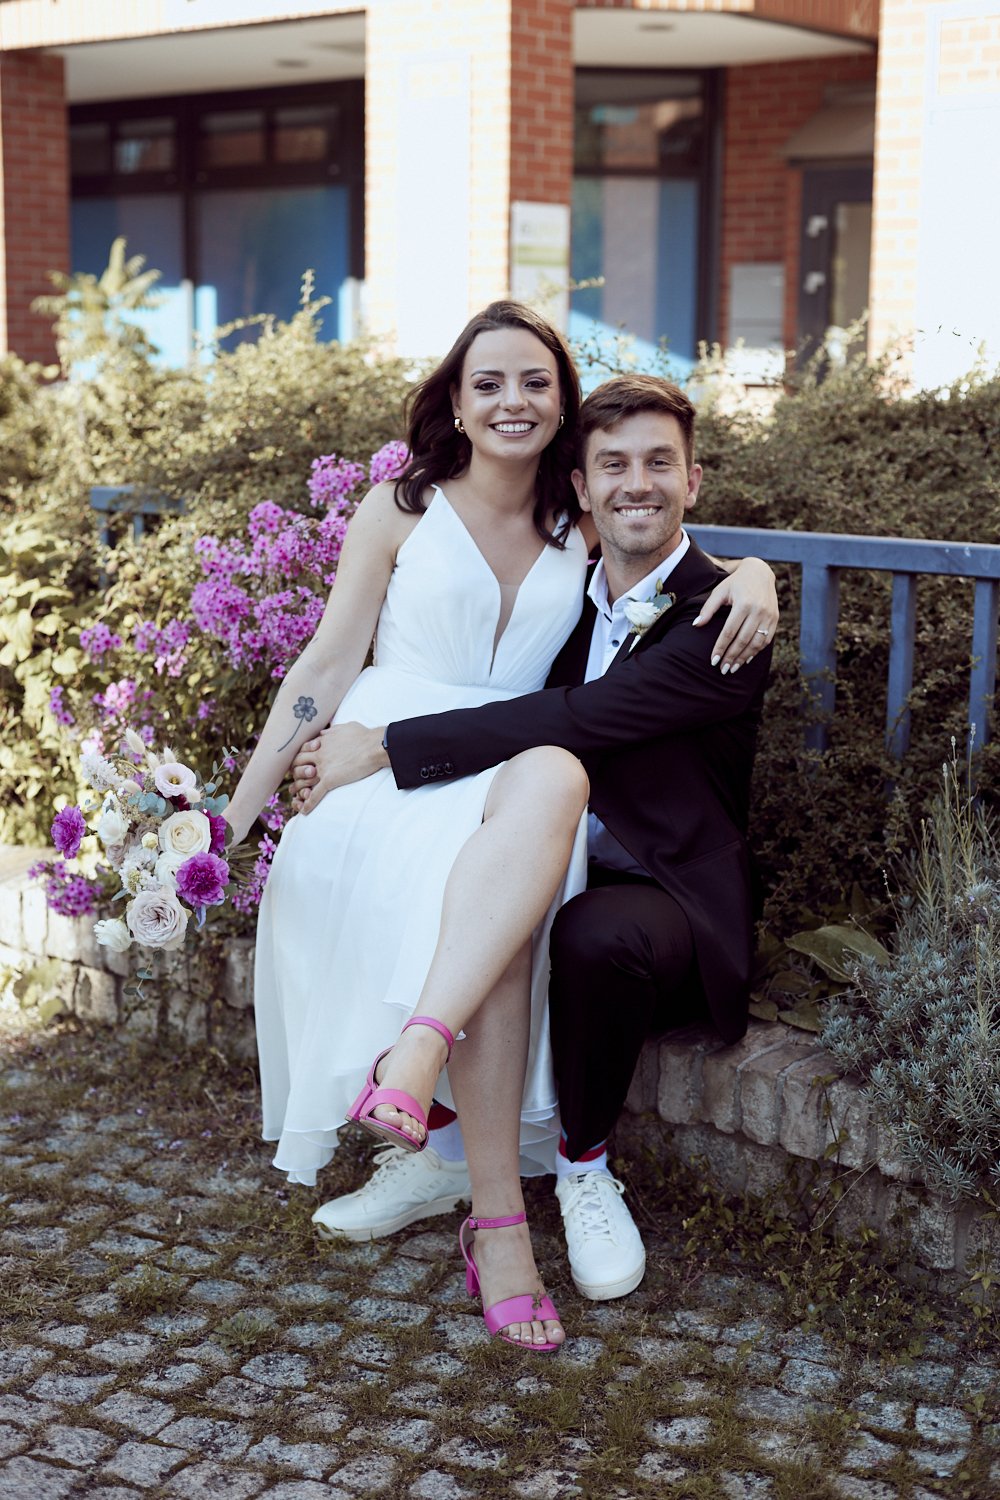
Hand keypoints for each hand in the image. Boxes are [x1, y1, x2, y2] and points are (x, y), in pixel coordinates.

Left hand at [290, 723, 388, 812]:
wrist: (375, 746)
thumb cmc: (364, 736)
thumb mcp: (344, 727)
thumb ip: (331, 731)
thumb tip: (323, 733)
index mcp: (322, 743)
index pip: (302, 750)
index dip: (300, 757)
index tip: (302, 762)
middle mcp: (319, 755)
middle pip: (297, 764)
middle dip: (295, 771)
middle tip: (296, 778)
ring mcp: (323, 768)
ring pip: (302, 780)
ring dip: (298, 788)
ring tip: (296, 796)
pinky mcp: (330, 780)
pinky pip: (315, 794)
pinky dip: (308, 804)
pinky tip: (305, 812)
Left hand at [692, 557, 777, 672]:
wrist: (760, 572)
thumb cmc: (735, 583)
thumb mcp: (720, 591)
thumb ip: (708, 609)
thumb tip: (696, 625)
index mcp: (744, 604)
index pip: (730, 632)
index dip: (721, 647)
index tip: (714, 660)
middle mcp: (759, 610)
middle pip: (743, 640)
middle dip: (732, 657)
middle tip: (723, 669)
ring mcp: (769, 615)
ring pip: (756, 643)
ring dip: (744, 657)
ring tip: (733, 667)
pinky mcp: (775, 618)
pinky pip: (767, 639)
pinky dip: (756, 651)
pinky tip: (746, 658)